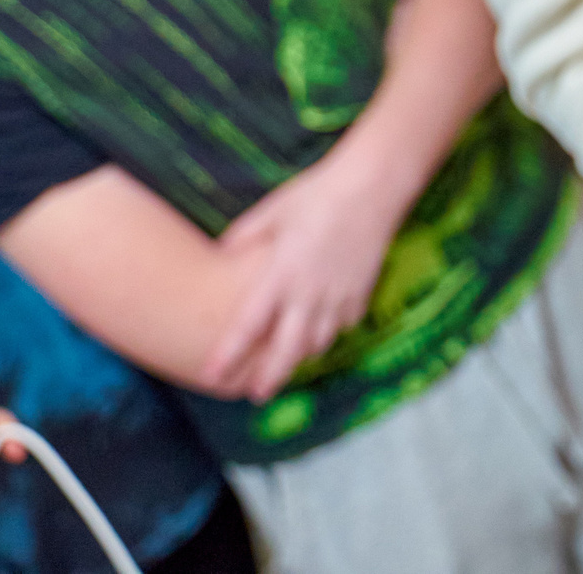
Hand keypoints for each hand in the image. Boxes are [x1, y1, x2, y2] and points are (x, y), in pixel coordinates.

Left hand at [202, 159, 397, 400]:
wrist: (371, 188)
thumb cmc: (317, 194)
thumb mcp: (272, 210)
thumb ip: (243, 235)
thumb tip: (220, 251)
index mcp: (280, 275)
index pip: (248, 326)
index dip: (228, 355)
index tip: (211, 376)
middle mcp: (309, 294)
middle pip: (286, 351)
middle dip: (270, 377)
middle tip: (255, 395)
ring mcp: (338, 296)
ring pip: (317, 343)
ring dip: (300, 355)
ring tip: (288, 362)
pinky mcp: (361, 293)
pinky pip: (343, 324)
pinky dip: (330, 330)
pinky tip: (323, 326)